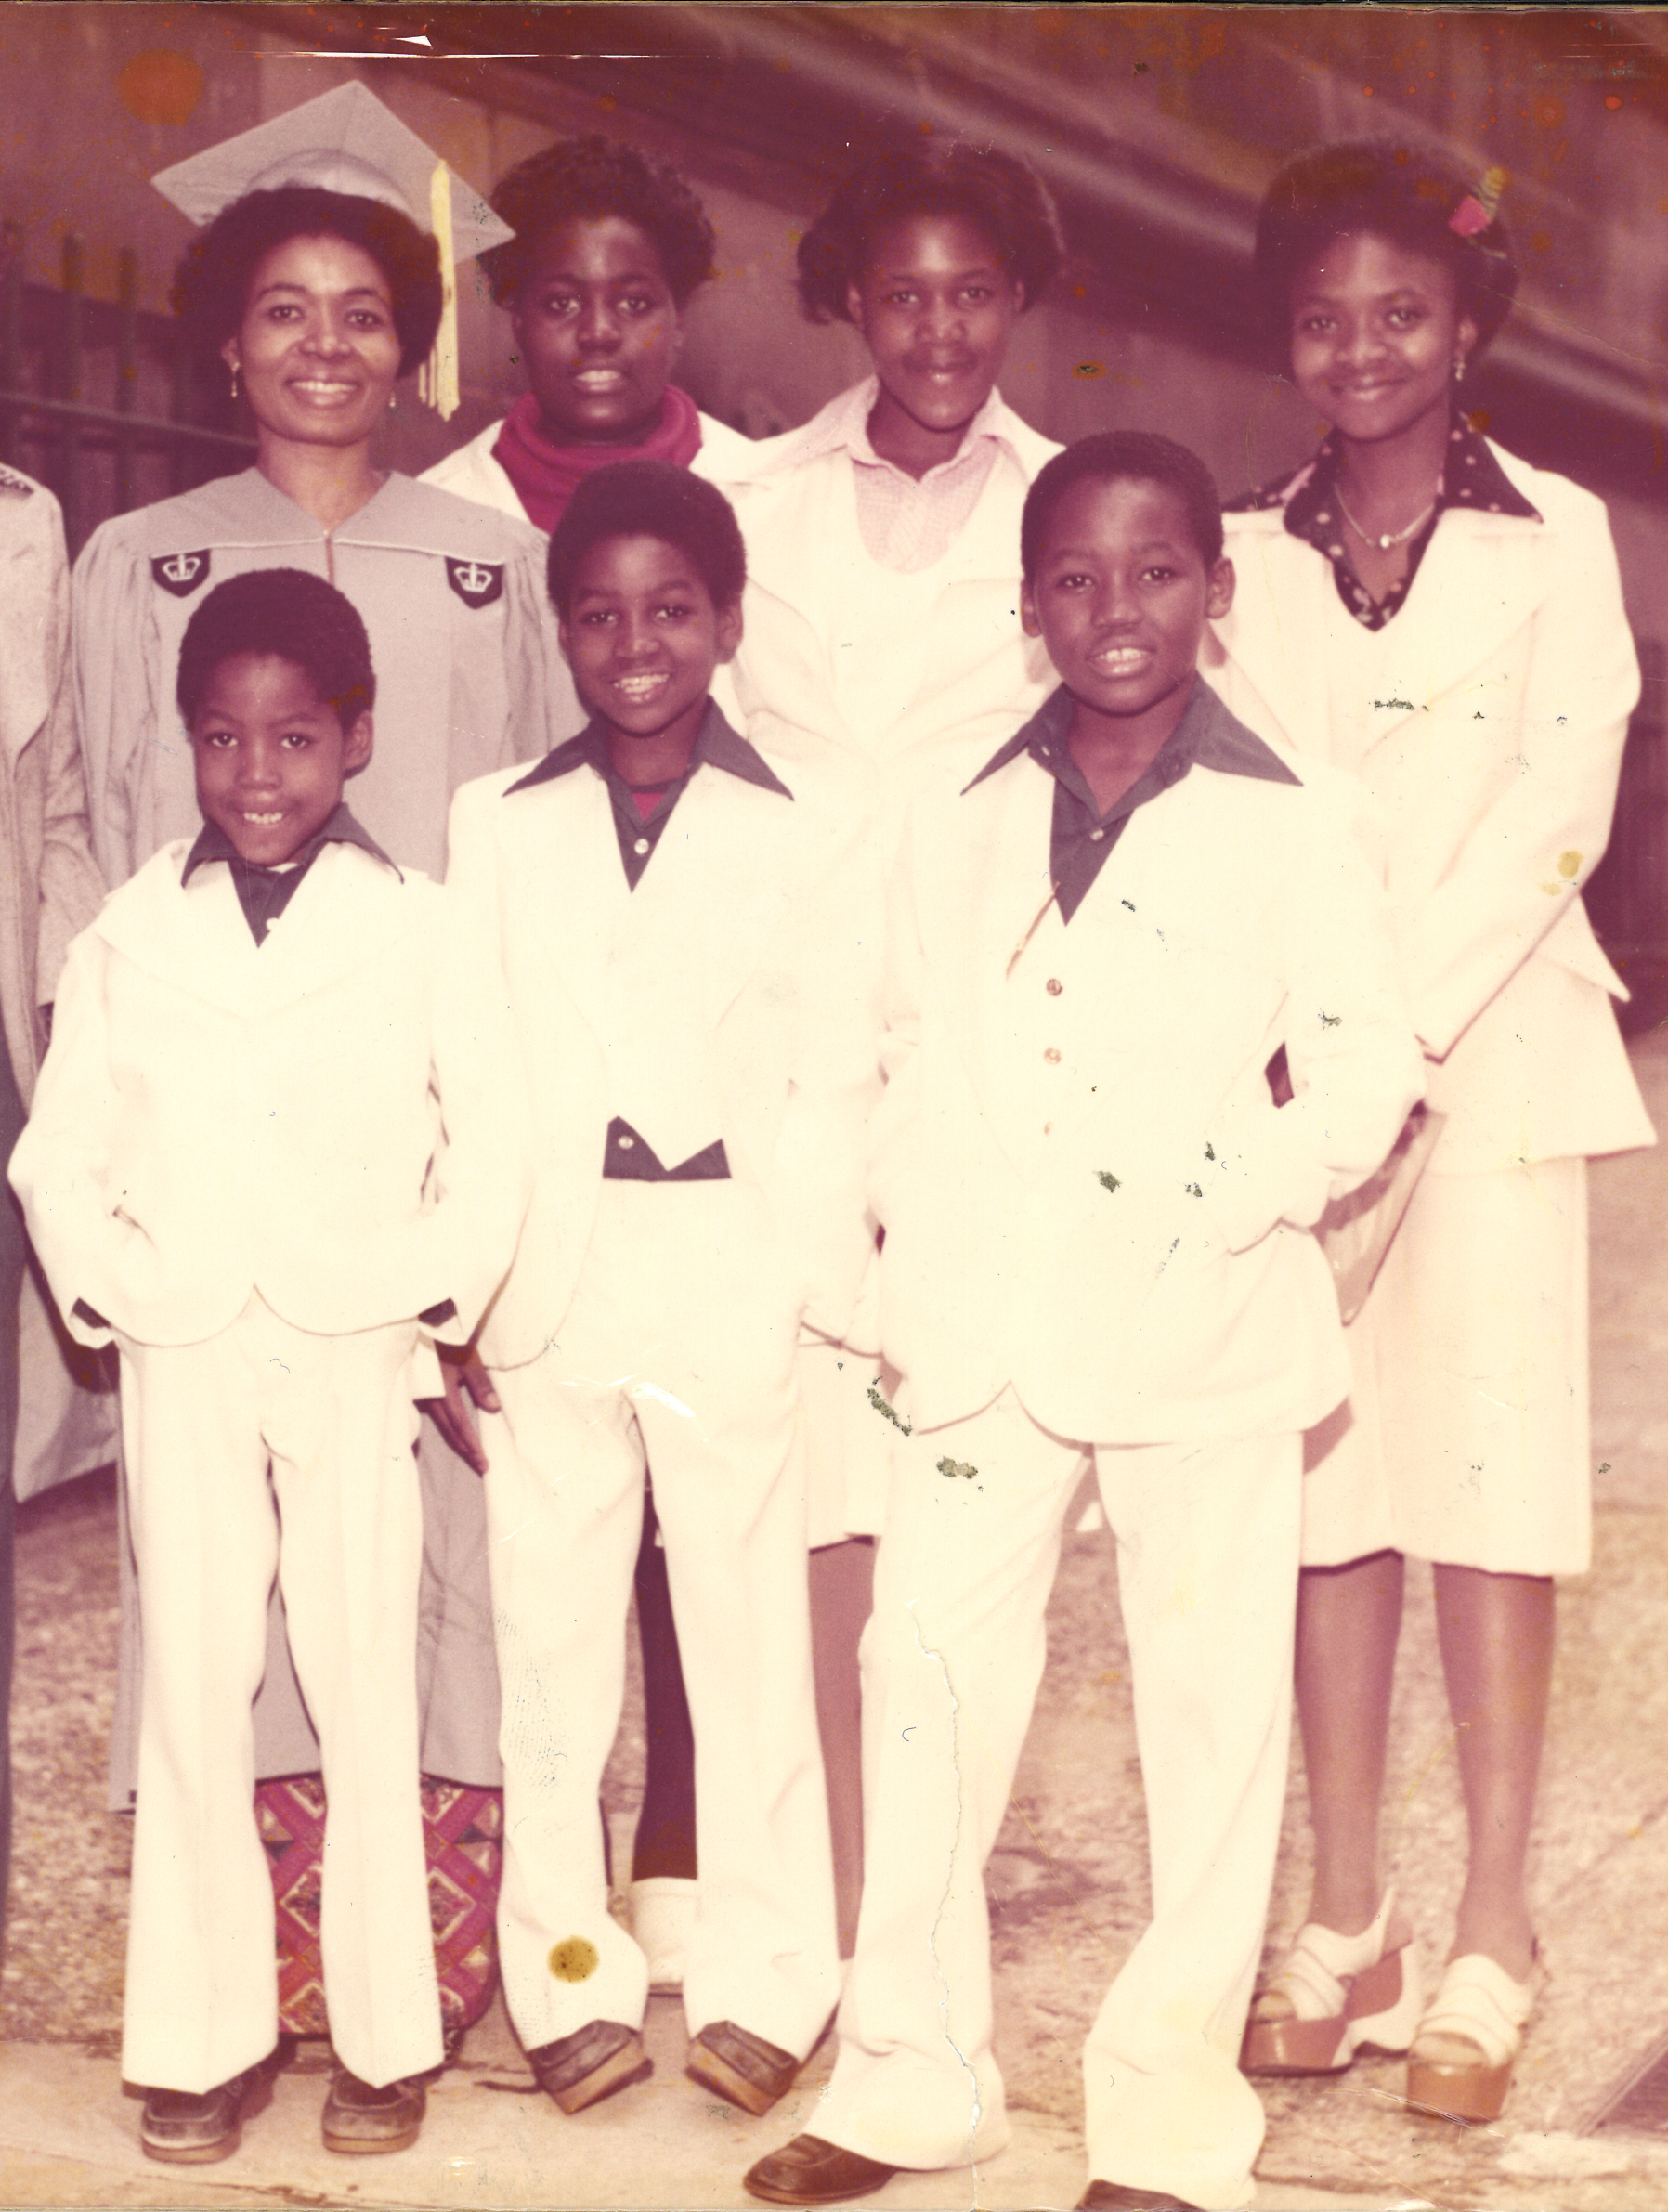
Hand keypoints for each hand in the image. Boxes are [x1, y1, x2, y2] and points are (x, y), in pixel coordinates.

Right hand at [417, 1341, 500, 1475]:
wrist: (425, 1325)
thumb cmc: (449, 1340)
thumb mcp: (469, 1359)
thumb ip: (480, 1384)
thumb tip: (494, 1409)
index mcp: (444, 1393)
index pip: (461, 1427)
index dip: (472, 1447)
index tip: (484, 1464)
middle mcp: (430, 1400)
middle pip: (449, 1432)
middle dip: (466, 1450)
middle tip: (480, 1466)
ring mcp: (421, 1397)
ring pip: (439, 1426)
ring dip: (456, 1442)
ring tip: (470, 1454)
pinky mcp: (419, 1392)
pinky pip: (431, 1417)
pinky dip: (445, 1429)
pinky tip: (452, 1434)